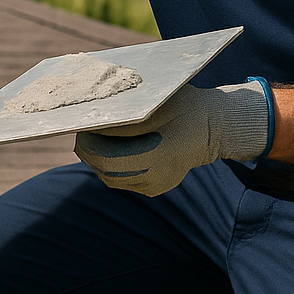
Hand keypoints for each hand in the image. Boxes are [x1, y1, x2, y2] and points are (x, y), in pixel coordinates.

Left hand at [74, 80, 271, 196]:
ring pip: (111, 179)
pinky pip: (124, 180)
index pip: (106, 159)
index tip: (81, 125)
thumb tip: (92, 122)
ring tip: (93, 138)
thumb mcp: (152, 104)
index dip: (88, 143)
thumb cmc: (182, 105)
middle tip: (81, 130)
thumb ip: (123, 118)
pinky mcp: (154, 188)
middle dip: (89, 151)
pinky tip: (112, 147)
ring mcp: (154, 187)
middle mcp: (154, 179)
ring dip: (98, 159)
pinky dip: (112, 165)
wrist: (213, 126)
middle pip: (105, 171)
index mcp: (155, 157)